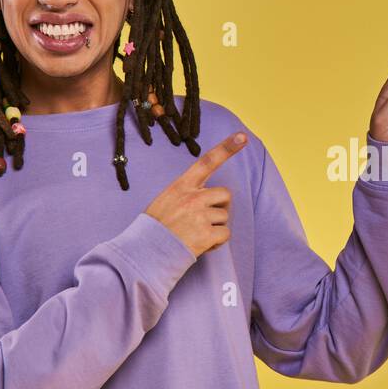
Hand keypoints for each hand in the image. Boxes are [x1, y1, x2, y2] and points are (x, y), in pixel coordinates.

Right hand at [144, 131, 247, 256]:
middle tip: (205, 219)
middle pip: (224, 194)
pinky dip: (217, 242)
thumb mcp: (165, 201)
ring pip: (224, 216)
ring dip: (215, 227)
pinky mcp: (206, 234)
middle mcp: (193, 197)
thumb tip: (208, 197)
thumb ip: (186, 194)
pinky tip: (201, 244)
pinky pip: (225, 234)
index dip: (226, 148)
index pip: (206, 162)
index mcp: (181, 186)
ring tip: (195, 234)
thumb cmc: (155, 228)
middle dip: (220, 206)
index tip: (242, 136)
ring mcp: (200, 215)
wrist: (145, 252)